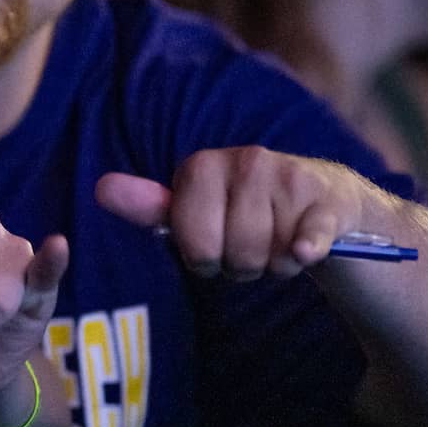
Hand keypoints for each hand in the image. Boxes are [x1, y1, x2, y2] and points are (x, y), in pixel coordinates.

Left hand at [96, 148, 385, 281]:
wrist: (326, 198)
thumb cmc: (245, 211)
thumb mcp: (196, 206)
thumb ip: (150, 206)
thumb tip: (101, 189)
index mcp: (201, 166)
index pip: (192, 243)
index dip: (204, 257)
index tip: (214, 242)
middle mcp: (245, 161)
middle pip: (232, 254)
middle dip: (239, 264)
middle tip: (249, 245)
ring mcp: (287, 179)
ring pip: (269, 257)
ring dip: (274, 265)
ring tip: (278, 241)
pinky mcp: (326, 199)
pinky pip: (308, 240)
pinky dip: (306, 251)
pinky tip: (305, 250)